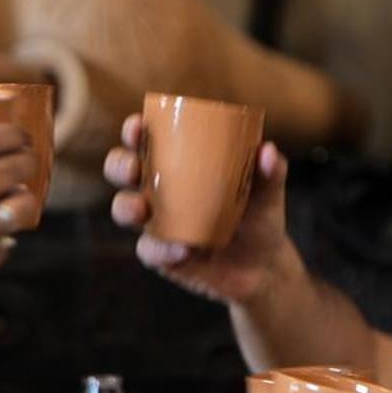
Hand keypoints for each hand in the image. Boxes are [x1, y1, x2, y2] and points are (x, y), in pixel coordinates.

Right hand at [104, 114, 305, 305]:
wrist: (263, 267)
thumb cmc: (259, 217)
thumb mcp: (268, 194)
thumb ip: (271, 172)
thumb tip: (268, 152)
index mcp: (178, 164)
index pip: (147, 140)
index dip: (134, 130)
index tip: (137, 125)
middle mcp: (158, 190)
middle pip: (122, 170)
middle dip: (120, 165)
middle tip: (135, 168)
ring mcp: (156, 223)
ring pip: (123, 210)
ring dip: (126, 207)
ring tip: (143, 211)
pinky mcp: (160, 256)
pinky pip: (149, 251)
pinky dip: (161, 250)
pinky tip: (183, 250)